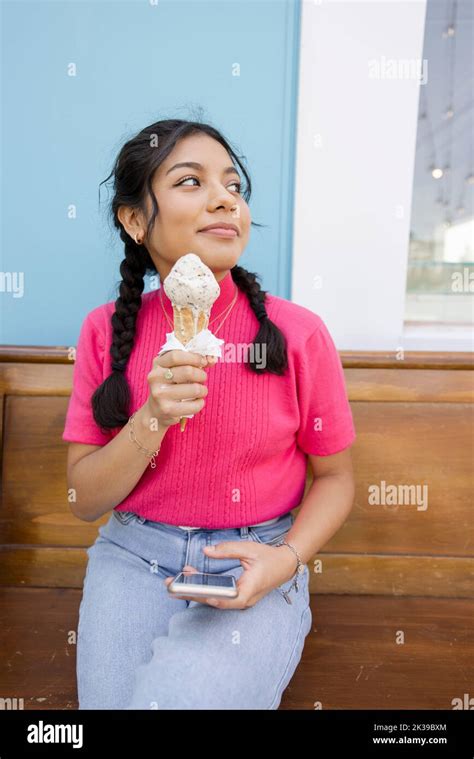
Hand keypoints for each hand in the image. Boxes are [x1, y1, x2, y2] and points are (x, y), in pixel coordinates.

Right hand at [146, 350, 216, 428]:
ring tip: (201, 391)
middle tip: (203, 379)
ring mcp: (159, 394)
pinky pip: (194, 405)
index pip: (176, 356)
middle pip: (188, 371)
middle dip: (201, 375)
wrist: (156, 410)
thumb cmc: (171, 385)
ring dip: (203, 390)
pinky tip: (197, 402)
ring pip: (194, 389)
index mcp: (158, 363)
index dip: (194, 357)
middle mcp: (155, 377)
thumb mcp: (176, 369)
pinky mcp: (167, 409)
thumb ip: (193, 361)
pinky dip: (200, 403)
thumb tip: (212, 359)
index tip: (203, 362)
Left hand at [163, 540, 297, 609]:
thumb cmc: (268, 557)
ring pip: (215, 599)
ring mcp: (241, 600)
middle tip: (171, 587)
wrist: (285, 565)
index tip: (197, 593)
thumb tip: (206, 551)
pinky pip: (218, 596)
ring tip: (175, 582)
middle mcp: (244, 599)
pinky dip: (204, 588)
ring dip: (195, 591)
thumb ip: (227, 550)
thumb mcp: (248, 549)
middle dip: (192, 594)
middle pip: (216, 601)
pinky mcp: (237, 597)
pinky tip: (191, 578)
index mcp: (250, 589)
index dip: (213, 597)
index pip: (230, 598)